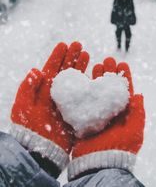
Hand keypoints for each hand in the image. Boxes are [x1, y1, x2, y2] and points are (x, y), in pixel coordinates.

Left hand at [10, 41, 88, 169]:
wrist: (40, 150)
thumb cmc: (29, 129)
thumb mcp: (23, 107)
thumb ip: (27, 88)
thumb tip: (36, 70)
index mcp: (43, 89)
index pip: (52, 68)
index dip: (58, 56)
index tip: (64, 44)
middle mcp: (56, 93)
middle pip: (66, 71)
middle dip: (72, 57)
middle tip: (79, 44)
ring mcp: (67, 100)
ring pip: (75, 79)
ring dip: (80, 66)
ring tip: (87, 54)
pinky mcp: (76, 109)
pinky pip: (83, 94)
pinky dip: (88, 83)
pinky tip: (93, 75)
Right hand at [72, 57, 144, 156]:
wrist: (99, 164)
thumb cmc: (119, 149)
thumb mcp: (134, 131)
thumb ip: (138, 113)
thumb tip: (139, 94)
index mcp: (124, 113)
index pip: (125, 91)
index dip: (124, 77)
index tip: (122, 63)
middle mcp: (112, 111)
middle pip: (111, 87)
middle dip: (110, 73)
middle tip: (108, 60)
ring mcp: (99, 112)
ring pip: (99, 90)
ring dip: (98, 77)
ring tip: (97, 64)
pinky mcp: (86, 116)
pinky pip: (86, 99)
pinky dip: (86, 88)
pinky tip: (85, 78)